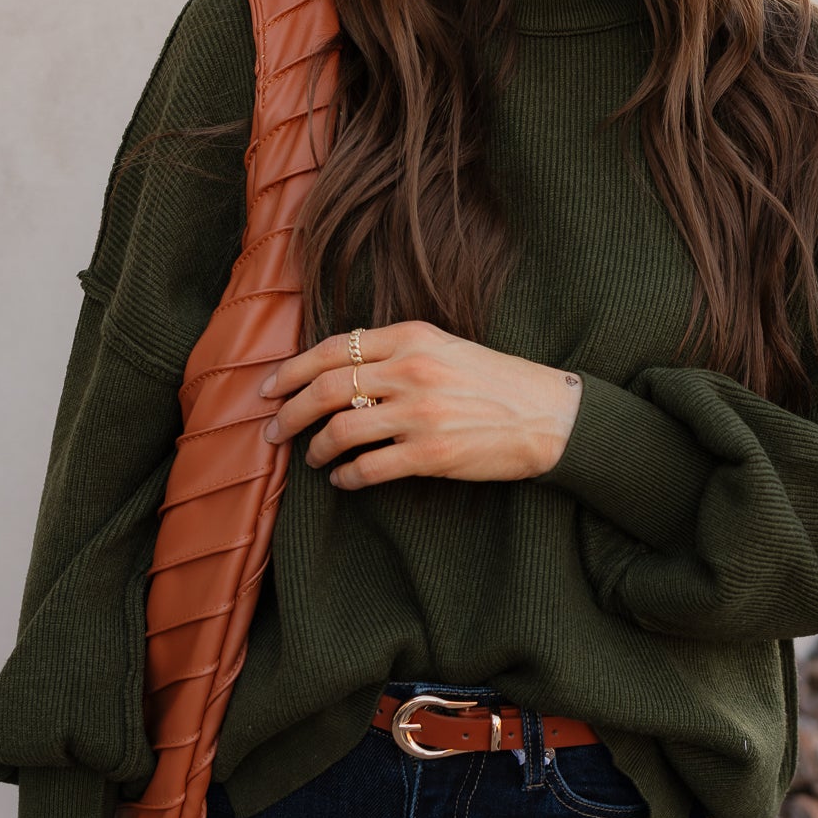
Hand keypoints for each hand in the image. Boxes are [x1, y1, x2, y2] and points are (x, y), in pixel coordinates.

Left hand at [259, 320, 583, 488]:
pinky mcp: (431, 454)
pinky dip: (345, 477)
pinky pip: (367, 468)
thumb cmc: (497, 381)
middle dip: (287, 413)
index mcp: (412, 337)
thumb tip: (339, 369)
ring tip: (313, 457)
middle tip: (271, 431)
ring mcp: (420, 413)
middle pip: (324, 389)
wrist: (549, 415)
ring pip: (339, 430)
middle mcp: (411, 370)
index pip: (332, 349)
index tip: (268, 389)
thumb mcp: (446, 347)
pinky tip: (343, 480)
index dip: (290, 370)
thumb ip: (396, 351)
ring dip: (315, 448)